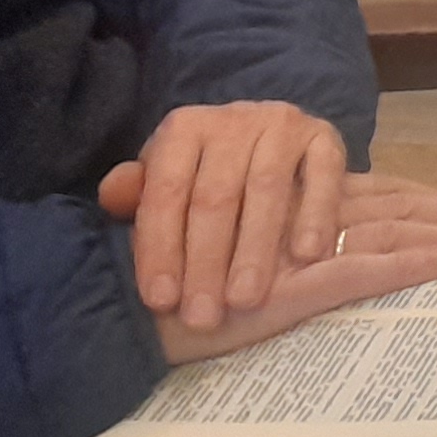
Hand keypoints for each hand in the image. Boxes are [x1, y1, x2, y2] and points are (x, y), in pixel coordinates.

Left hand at [100, 101, 348, 330]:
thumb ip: (139, 194)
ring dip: (255, 249)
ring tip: (246, 300)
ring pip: (266, 190)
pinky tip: (306, 256)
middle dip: (206, 261)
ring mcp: (281, 123)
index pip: (166, 191)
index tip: (162, 301)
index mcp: (184, 130)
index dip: (160, 247)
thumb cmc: (208, 174)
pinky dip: (315, 215)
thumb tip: (112, 196)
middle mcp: (232, 119)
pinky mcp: (324, 134)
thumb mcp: (167, 180)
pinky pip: (323, 175)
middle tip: (203, 316)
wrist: (270, 140)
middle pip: (215, 196)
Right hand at [112, 170, 436, 365]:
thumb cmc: (189, 282)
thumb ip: (289, 248)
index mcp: (307, 207)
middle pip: (407, 209)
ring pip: (396, 233)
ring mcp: (302, 250)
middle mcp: (312, 218)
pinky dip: (404, 264)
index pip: (390, 198)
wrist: (129, 301)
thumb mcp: (251, 261)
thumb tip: (329, 247)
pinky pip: (357, 270)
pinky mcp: (288, 286)